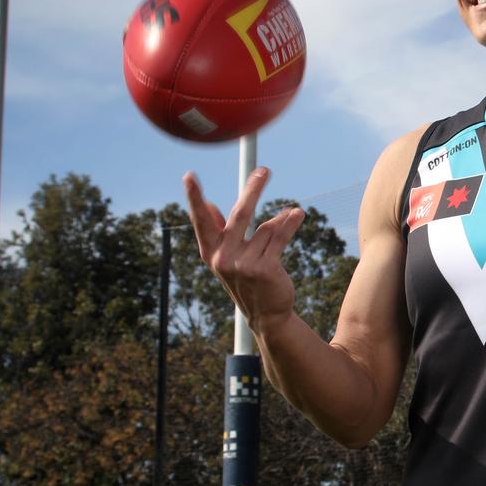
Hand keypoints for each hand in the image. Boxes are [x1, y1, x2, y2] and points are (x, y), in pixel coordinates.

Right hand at [183, 166, 305, 333]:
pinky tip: (297, 214)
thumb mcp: (228, 256)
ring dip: (281, 220)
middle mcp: (223, 258)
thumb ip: (219, 230)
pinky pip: (279, 238)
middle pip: (240, 215)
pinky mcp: (264, 269)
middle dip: (253, 190)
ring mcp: (243, 265)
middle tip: (264, 170)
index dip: (195, 198)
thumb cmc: (246, 278)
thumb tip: (207, 204)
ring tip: (293, 214)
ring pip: (266, 228)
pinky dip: (289, 224)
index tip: (188, 176)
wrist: (266, 314)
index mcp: (211, 252)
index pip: (201, 220)